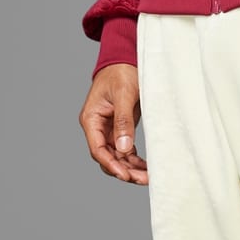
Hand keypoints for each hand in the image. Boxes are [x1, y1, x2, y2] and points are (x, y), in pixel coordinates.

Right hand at [81, 63, 146, 183]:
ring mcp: (108, 129)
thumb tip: (124, 148)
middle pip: (107, 157)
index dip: (111, 164)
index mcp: (91, 119)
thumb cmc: (122, 73)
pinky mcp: (120, 128)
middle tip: (143, 180)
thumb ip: (123, 121)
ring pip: (117, 156)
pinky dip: (134, 160)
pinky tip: (145, 167)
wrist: (126, 59)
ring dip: (131, 168)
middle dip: (123, 170)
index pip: (98, 149)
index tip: (125, 176)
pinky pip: (125, 150)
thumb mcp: (124, 95)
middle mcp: (97, 127)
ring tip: (148, 177)